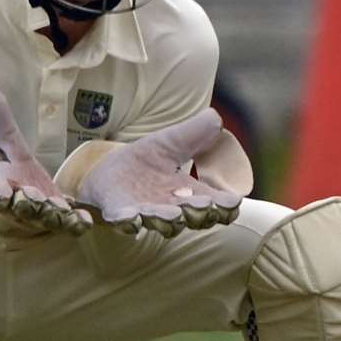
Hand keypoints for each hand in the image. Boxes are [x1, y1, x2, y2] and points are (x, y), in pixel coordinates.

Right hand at [0, 90, 91, 240]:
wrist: (11, 183)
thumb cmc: (3, 161)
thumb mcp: (2, 141)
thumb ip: (0, 122)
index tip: (3, 192)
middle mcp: (16, 201)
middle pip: (22, 206)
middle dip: (30, 205)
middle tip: (38, 200)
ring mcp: (37, 210)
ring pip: (45, 217)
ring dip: (55, 216)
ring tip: (66, 214)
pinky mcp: (56, 212)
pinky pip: (65, 220)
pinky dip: (74, 222)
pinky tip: (84, 220)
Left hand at [67, 110, 246, 237]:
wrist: (107, 169)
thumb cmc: (147, 159)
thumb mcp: (172, 141)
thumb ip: (196, 131)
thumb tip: (216, 119)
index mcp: (191, 192)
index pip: (216, 203)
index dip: (226, 205)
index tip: (233, 202)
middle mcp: (173, 207)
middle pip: (193, 217)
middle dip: (200, 213)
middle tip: (205, 206)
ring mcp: (146, 212)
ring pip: (162, 222)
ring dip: (168, 220)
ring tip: (172, 215)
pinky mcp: (119, 212)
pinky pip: (125, 220)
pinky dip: (128, 221)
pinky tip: (130, 218)